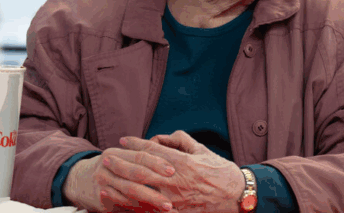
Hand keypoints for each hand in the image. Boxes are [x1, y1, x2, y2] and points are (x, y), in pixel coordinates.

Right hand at [62, 148, 179, 212]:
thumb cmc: (110, 168)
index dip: (157, 162)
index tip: (172, 170)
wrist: (78, 180)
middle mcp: (107, 166)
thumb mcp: (119, 157)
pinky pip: (123, 205)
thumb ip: (139, 158)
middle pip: (135, 175)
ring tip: (166, 207)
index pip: (140, 155)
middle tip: (172, 193)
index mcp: (116, 153)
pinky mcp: (101, 200)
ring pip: (130, 193)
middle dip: (156, 186)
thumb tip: (168, 161)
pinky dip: (139, 209)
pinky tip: (152, 212)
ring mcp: (103, 183)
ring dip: (150, 202)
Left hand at [117, 131, 245, 212]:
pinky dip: (131, 205)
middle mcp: (175, 181)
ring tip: (107, 178)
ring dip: (121, 184)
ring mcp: (173, 201)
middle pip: (141, 171)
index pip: (152, 151)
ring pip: (140, 192)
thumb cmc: (220, 171)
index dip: (135, 144)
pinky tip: (119, 200)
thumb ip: (181, 141)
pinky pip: (148, 210)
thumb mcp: (202, 151)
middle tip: (107, 157)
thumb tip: (163, 137)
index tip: (123, 140)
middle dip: (122, 163)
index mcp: (182, 163)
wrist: (236, 197)